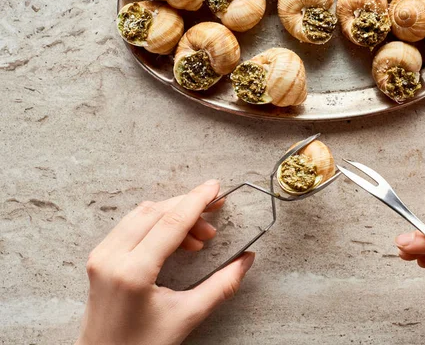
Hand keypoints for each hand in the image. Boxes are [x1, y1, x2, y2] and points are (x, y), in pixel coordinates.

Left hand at [76, 180, 254, 344]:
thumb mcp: (187, 316)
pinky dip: (156, 224)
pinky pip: (130, 226)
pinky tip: (176, 240)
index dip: (197, 201)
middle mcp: (111, 258)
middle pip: (156, 212)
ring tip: (199, 238)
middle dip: (189, 208)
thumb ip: (221, 286)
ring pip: (142, 215)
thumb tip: (246, 260)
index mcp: (132, 272)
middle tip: (215, 216)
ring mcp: (100, 256)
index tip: (216, 188)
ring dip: (173, 216)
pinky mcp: (98, 259)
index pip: (170, 222)